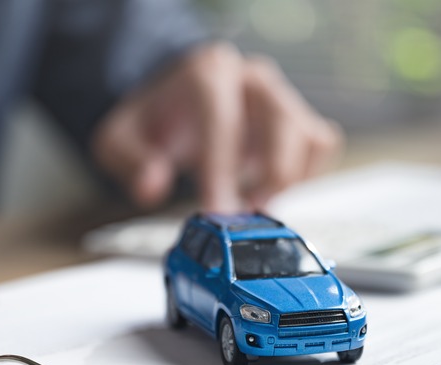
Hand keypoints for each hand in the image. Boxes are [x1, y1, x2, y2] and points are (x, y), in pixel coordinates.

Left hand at [93, 43, 341, 211]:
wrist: (175, 101)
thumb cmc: (154, 120)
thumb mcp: (121, 138)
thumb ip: (132, 162)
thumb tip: (151, 186)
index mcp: (207, 74)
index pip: (222, 120)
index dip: (222, 171)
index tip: (219, 212)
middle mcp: (251, 79)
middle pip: (281, 122)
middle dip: (266, 177)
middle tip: (244, 214)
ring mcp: (279, 96)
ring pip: (307, 136)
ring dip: (287, 180)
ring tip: (254, 203)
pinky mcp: (297, 117)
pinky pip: (320, 145)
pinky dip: (303, 176)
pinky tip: (269, 189)